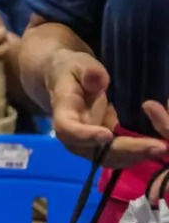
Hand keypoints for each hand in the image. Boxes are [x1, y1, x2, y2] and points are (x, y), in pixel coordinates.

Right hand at [47, 50, 166, 167]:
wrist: (70, 83)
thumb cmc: (74, 72)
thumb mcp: (79, 65)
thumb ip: (88, 71)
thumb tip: (99, 79)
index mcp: (64, 113)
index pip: (68, 129)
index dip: (85, 135)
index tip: (106, 134)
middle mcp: (75, 136)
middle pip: (97, 152)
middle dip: (129, 150)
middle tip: (159, 146)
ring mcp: (90, 146)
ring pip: (114, 158)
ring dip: (140, 155)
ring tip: (163, 146)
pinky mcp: (106, 148)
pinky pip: (124, 156)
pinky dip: (143, 152)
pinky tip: (160, 144)